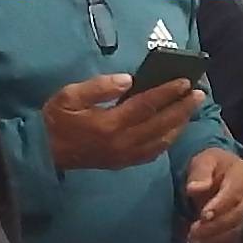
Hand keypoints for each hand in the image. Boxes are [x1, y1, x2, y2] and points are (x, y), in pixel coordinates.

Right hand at [43, 73, 203, 171]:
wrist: (44, 152)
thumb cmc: (56, 119)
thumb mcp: (69, 95)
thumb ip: (98, 87)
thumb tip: (127, 79)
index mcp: (109, 124)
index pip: (146, 105)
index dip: (167, 93)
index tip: (185, 82)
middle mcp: (122, 142)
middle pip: (160, 124)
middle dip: (181, 108)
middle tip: (198, 94)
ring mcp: (124, 155)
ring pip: (160, 141)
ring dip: (179, 125)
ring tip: (190, 109)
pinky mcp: (122, 163)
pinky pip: (152, 153)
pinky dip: (167, 141)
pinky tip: (173, 130)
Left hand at [184, 149, 242, 242]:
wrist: (221, 171)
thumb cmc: (211, 164)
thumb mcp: (203, 161)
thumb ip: (200, 173)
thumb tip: (194, 188)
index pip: (234, 194)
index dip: (219, 207)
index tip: (202, 216)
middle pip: (237, 216)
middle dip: (214, 227)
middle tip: (192, 233)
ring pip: (237, 232)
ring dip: (215, 240)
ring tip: (195, 241)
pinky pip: (235, 242)